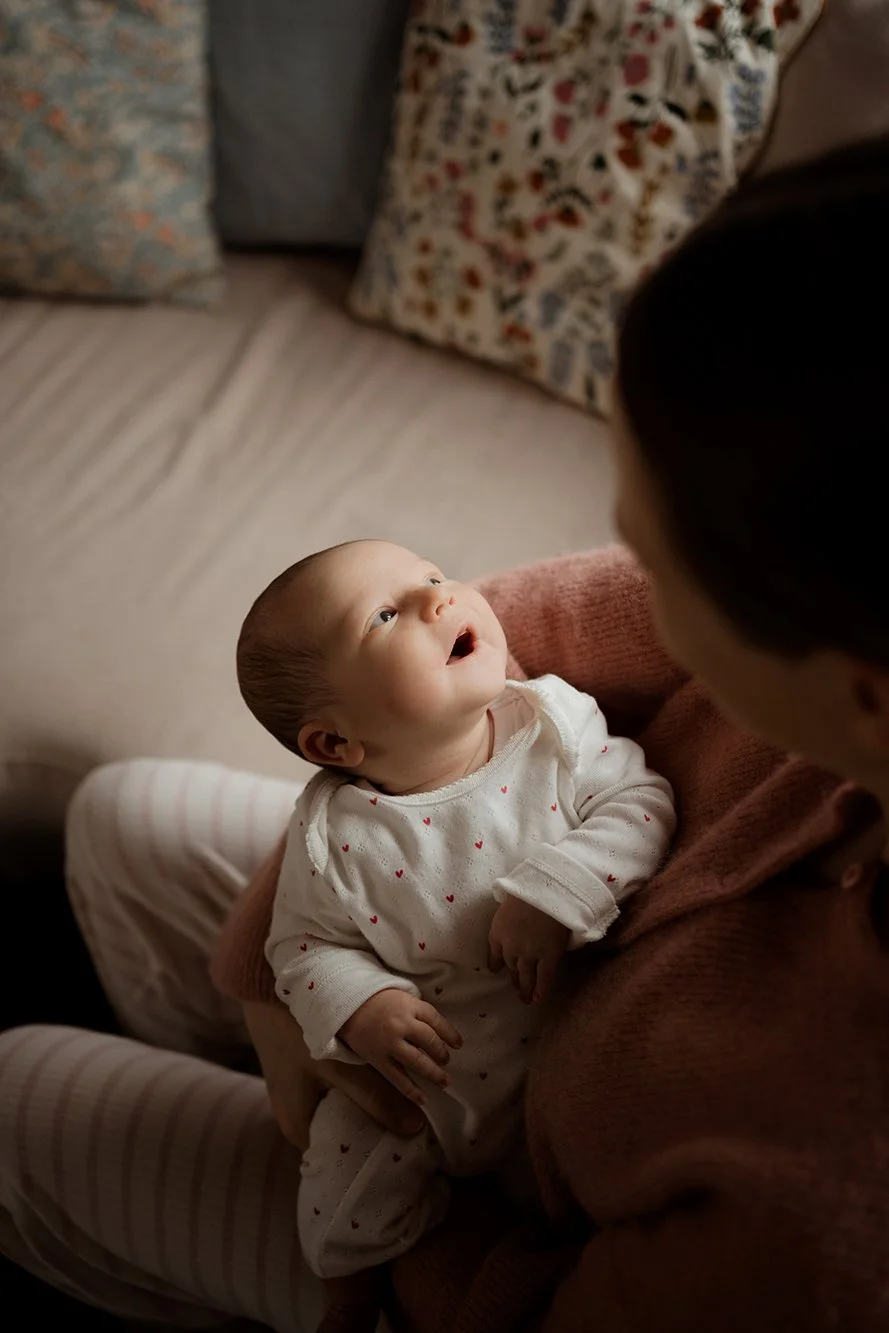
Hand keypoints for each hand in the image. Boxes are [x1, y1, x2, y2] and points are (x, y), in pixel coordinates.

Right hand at [243, 999, 425, 1149]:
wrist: (262, 993)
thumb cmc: (294, 1034)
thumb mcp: (338, 1068)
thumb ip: (375, 1098)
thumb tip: (415, 1126)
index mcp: (299, 1129)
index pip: (343, 1153)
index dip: (375, 1146)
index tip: (406, 1141)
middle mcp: (297, 1120)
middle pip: (344, 1131)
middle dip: (374, 1125)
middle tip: (408, 1118)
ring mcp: (299, 1099)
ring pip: (341, 1110)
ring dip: (366, 1102)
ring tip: (398, 1098)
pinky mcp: (302, 1080)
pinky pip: (334, 1093)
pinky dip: (354, 1087)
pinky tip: (375, 1076)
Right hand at [340, 989, 462, 1105]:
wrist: (348, 1005)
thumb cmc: (378, 1001)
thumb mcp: (401, 998)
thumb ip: (418, 1011)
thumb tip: (438, 1031)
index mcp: (409, 1005)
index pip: (436, 1020)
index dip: (450, 1033)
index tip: (458, 1044)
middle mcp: (401, 1024)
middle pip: (429, 1040)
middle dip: (441, 1053)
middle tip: (446, 1061)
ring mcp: (390, 1043)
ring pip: (417, 1060)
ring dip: (433, 1073)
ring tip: (444, 1081)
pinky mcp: (378, 1059)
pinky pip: (397, 1077)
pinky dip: (411, 1090)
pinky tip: (423, 1099)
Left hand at [488, 896, 568, 1003]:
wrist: (546, 891)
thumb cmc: (528, 888)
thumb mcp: (508, 899)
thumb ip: (507, 911)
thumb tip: (508, 909)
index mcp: (498, 931)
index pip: (494, 954)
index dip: (496, 964)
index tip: (497, 970)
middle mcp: (511, 947)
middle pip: (510, 965)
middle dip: (513, 976)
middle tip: (516, 986)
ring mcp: (530, 953)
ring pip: (525, 975)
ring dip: (525, 988)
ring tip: (525, 998)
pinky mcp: (549, 955)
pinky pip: (544, 977)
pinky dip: (541, 989)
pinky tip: (538, 998)